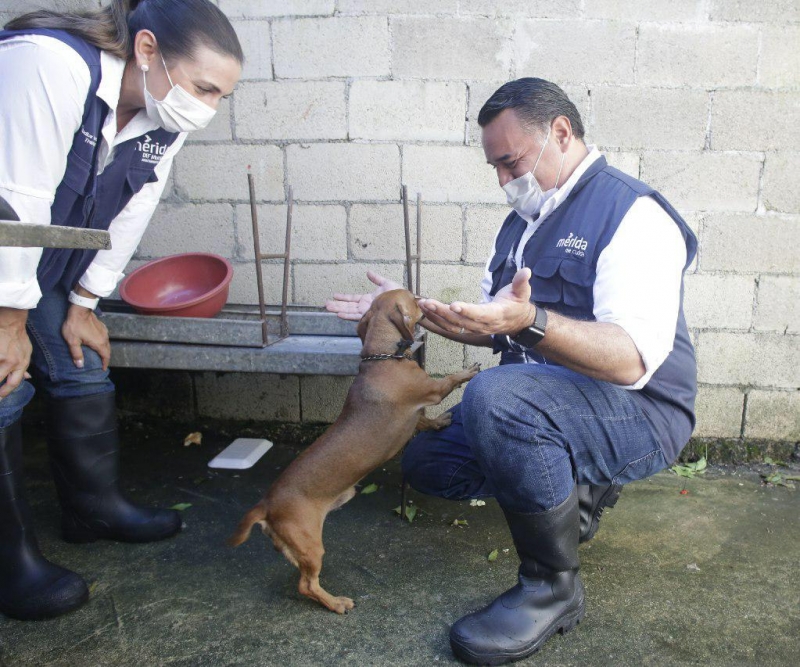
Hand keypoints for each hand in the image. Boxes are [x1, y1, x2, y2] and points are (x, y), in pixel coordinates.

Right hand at [0, 307, 32, 398]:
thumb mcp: (27, 352)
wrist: (10, 322)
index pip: (14, 383)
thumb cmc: (18, 337)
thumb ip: (24, 367)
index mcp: (21, 363)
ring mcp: (0, 357)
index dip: (5, 393)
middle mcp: (10, 362)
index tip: (0, 398)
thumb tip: (27, 379)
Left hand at [62, 304, 110, 369]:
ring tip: (100, 354)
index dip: (105, 363)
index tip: (103, 368)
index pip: (105, 356)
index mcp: (98, 343)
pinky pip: (105, 337)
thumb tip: (80, 365)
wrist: (80, 309)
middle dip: (106, 357)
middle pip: (108, 350)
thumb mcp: (72, 341)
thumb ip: (77, 354)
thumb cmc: (75, 325)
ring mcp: (104, 331)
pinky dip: (103, 343)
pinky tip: (98, 342)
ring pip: (107, 344)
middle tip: (102, 363)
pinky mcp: (102, 326)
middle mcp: (104, 338)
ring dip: (105, 350)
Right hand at [325, 270, 402, 320]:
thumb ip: (376, 279)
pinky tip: (339, 314)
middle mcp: (366, 307)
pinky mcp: (370, 316)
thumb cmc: (399, 295)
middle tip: (325, 304)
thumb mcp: (386, 283)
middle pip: (348, 306)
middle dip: (337, 305)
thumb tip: (368, 272)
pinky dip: (347, 315)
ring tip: (327, 308)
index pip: (353, 299)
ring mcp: (367, 312)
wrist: (405, 303)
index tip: (334, 296)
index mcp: (369, 299)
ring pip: (349, 311)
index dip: (344, 297)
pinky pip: (356, 316)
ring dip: (338, 309)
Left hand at [418, 268, 535, 335]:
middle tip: (427, 302)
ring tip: (422, 304)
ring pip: (451, 325)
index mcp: (495, 315)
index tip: (454, 305)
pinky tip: (425, 311)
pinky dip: (436, 320)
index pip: (480, 314)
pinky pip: (449, 327)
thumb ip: (522, 282)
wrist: (517, 322)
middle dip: (442, 312)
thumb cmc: (517, 304)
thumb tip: (526, 271)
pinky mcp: (466, 328)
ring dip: (435, 316)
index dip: (467, 310)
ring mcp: (473, 328)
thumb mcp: (522, 292)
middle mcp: (482, 324)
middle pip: (460, 321)